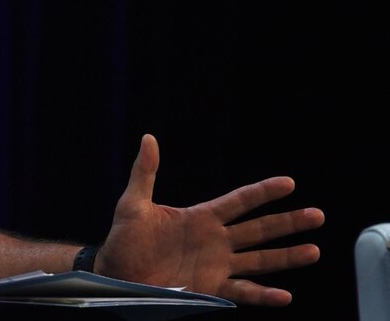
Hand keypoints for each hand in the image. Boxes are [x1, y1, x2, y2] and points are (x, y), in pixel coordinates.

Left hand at [95, 134, 323, 305]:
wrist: (116, 275)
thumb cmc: (123, 240)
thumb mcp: (133, 204)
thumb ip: (144, 172)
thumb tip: (148, 138)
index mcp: (200, 217)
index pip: (239, 201)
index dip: (263, 192)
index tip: (289, 183)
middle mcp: (215, 240)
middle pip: (259, 229)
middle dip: (288, 222)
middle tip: (317, 215)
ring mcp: (216, 265)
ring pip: (259, 260)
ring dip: (286, 256)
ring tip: (314, 250)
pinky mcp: (210, 288)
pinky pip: (242, 292)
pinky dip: (263, 295)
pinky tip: (284, 295)